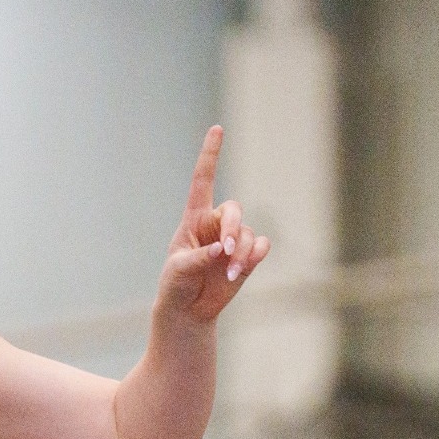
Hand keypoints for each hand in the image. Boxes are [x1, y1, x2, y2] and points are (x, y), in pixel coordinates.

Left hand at [156, 126, 269, 322]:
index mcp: (193, 219)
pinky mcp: (247, 255)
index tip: (217, 128)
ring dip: (241, 253)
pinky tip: (242, 268)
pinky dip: (255, 255)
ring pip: (249, 233)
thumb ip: (198, 258)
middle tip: (225, 252)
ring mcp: (233, 239)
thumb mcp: (179, 271)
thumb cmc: (176, 284)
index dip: (210, 154)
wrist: (188, 309)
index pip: (203, 180)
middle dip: (233, 230)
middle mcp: (216, 224)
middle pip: (234, 210)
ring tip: (227, 273)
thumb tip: (221, 251)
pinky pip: (261, 245)